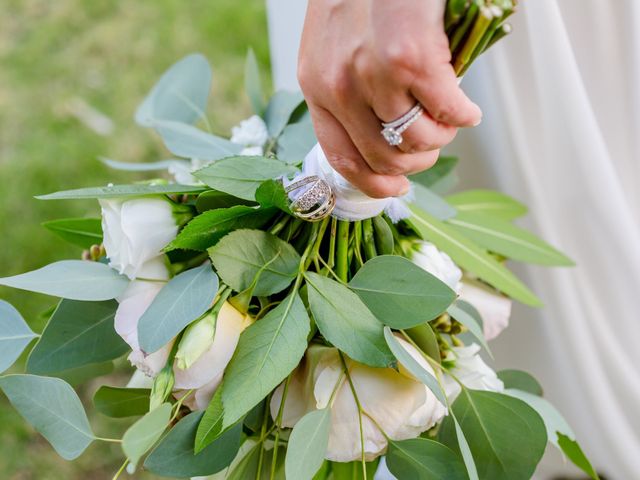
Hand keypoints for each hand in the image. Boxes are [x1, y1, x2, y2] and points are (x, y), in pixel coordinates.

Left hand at [298, 0, 481, 197]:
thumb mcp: (334, 44)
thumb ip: (347, 88)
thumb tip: (383, 132)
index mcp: (316, 86)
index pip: (340, 157)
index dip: (372, 183)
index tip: (396, 189)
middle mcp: (337, 87)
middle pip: (382, 156)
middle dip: (416, 162)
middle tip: (433, 145)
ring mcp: (372, 75)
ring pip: (415, 140)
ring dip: (441, 137)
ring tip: (450, 120)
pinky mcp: (409, 60)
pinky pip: (447, 110)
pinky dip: (464, 114)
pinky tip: (468, 107)